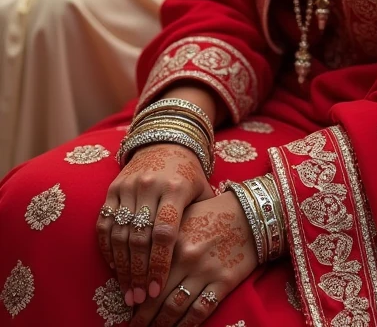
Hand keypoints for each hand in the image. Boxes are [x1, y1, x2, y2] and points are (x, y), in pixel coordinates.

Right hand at [97, 144, 213, 309]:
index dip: (159, 263)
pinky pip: (104, 224)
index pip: (165, 231)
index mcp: (175, 187)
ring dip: (122, 268)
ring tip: (128, 292)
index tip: (157, 289)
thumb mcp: (202, 190)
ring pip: (119, 234)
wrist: (165, 141)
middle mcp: (149, 186)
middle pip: (140, 238)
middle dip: (139, 273)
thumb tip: (206, 259)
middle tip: (140, 300)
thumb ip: (203, 219)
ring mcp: (128, 186)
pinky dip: (107, 249)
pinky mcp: (113, 188)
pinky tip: (115, 268)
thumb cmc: (188, 174)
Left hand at [130, 192, 257, 326]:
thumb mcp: (184, 216)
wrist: (251, 213)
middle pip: (157, 296)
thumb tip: (140, 261)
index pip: (147, 273)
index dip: (136, 294)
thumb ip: (164, 236)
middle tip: (133, 326)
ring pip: (176, 308)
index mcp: (174, 239)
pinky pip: (200, 310)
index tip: (128, 305)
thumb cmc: (213, 212)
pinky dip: (186, 325)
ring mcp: (206, 272)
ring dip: (161, 324)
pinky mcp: (223, 282)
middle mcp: (187, 257)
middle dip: (143, 316)